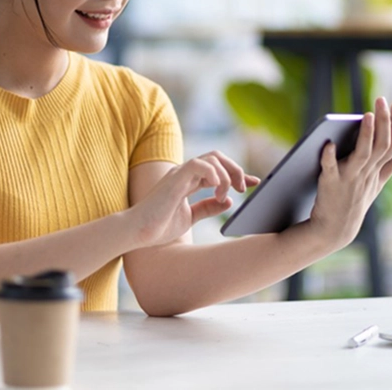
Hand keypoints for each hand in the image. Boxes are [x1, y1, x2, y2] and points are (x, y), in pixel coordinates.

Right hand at [128, 151, 259, 248]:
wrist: (137, 233)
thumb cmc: (158, 227)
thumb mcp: (189, 217)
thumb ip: (207, 207)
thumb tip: (229, 201)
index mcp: (188, 180)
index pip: (217, 168)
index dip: (237, 173)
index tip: (254, 183)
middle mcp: (185, 173)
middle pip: (218, 157)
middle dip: (236, 169)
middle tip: (245, 187)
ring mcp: (179, 173)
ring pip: (212, 158)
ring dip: (227, 174)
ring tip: (229, 192)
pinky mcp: (175, 178)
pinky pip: (199, 165)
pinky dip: (214, 174)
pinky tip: (218, 191)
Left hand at [307, 98, 391, 249]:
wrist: (334, 229)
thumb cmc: (354, 203)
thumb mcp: (375, 186)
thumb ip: (389, 168)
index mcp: (377, 171)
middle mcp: (366, 173)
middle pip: (381, 145)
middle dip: (384, 121)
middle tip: (382, 100)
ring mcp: (349, 179)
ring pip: (363, 153)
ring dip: (366, 134)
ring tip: (367, 114)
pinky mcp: (330, 183)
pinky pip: (330, 168)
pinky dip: (329, 156)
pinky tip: (328, 142)